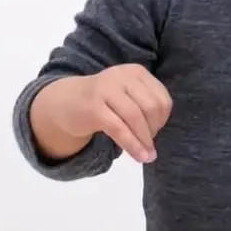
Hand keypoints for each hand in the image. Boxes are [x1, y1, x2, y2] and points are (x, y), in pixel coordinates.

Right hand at [47, 66, 172, 164]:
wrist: (67, 101)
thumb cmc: (104, 101)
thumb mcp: (127, 96)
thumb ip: (144, 106)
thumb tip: (159, 133)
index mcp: (136, 72)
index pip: (161, 98)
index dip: (163, 120)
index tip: (155, 132)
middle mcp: (122, 76)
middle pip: (151, 107)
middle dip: (154, 130)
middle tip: (149, 143)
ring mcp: (106, 89)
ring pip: (135, 118)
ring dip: (144, 141)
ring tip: (147, 156)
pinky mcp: (93, 107)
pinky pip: (119, 129)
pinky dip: (132, 145)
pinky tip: (139, 157)